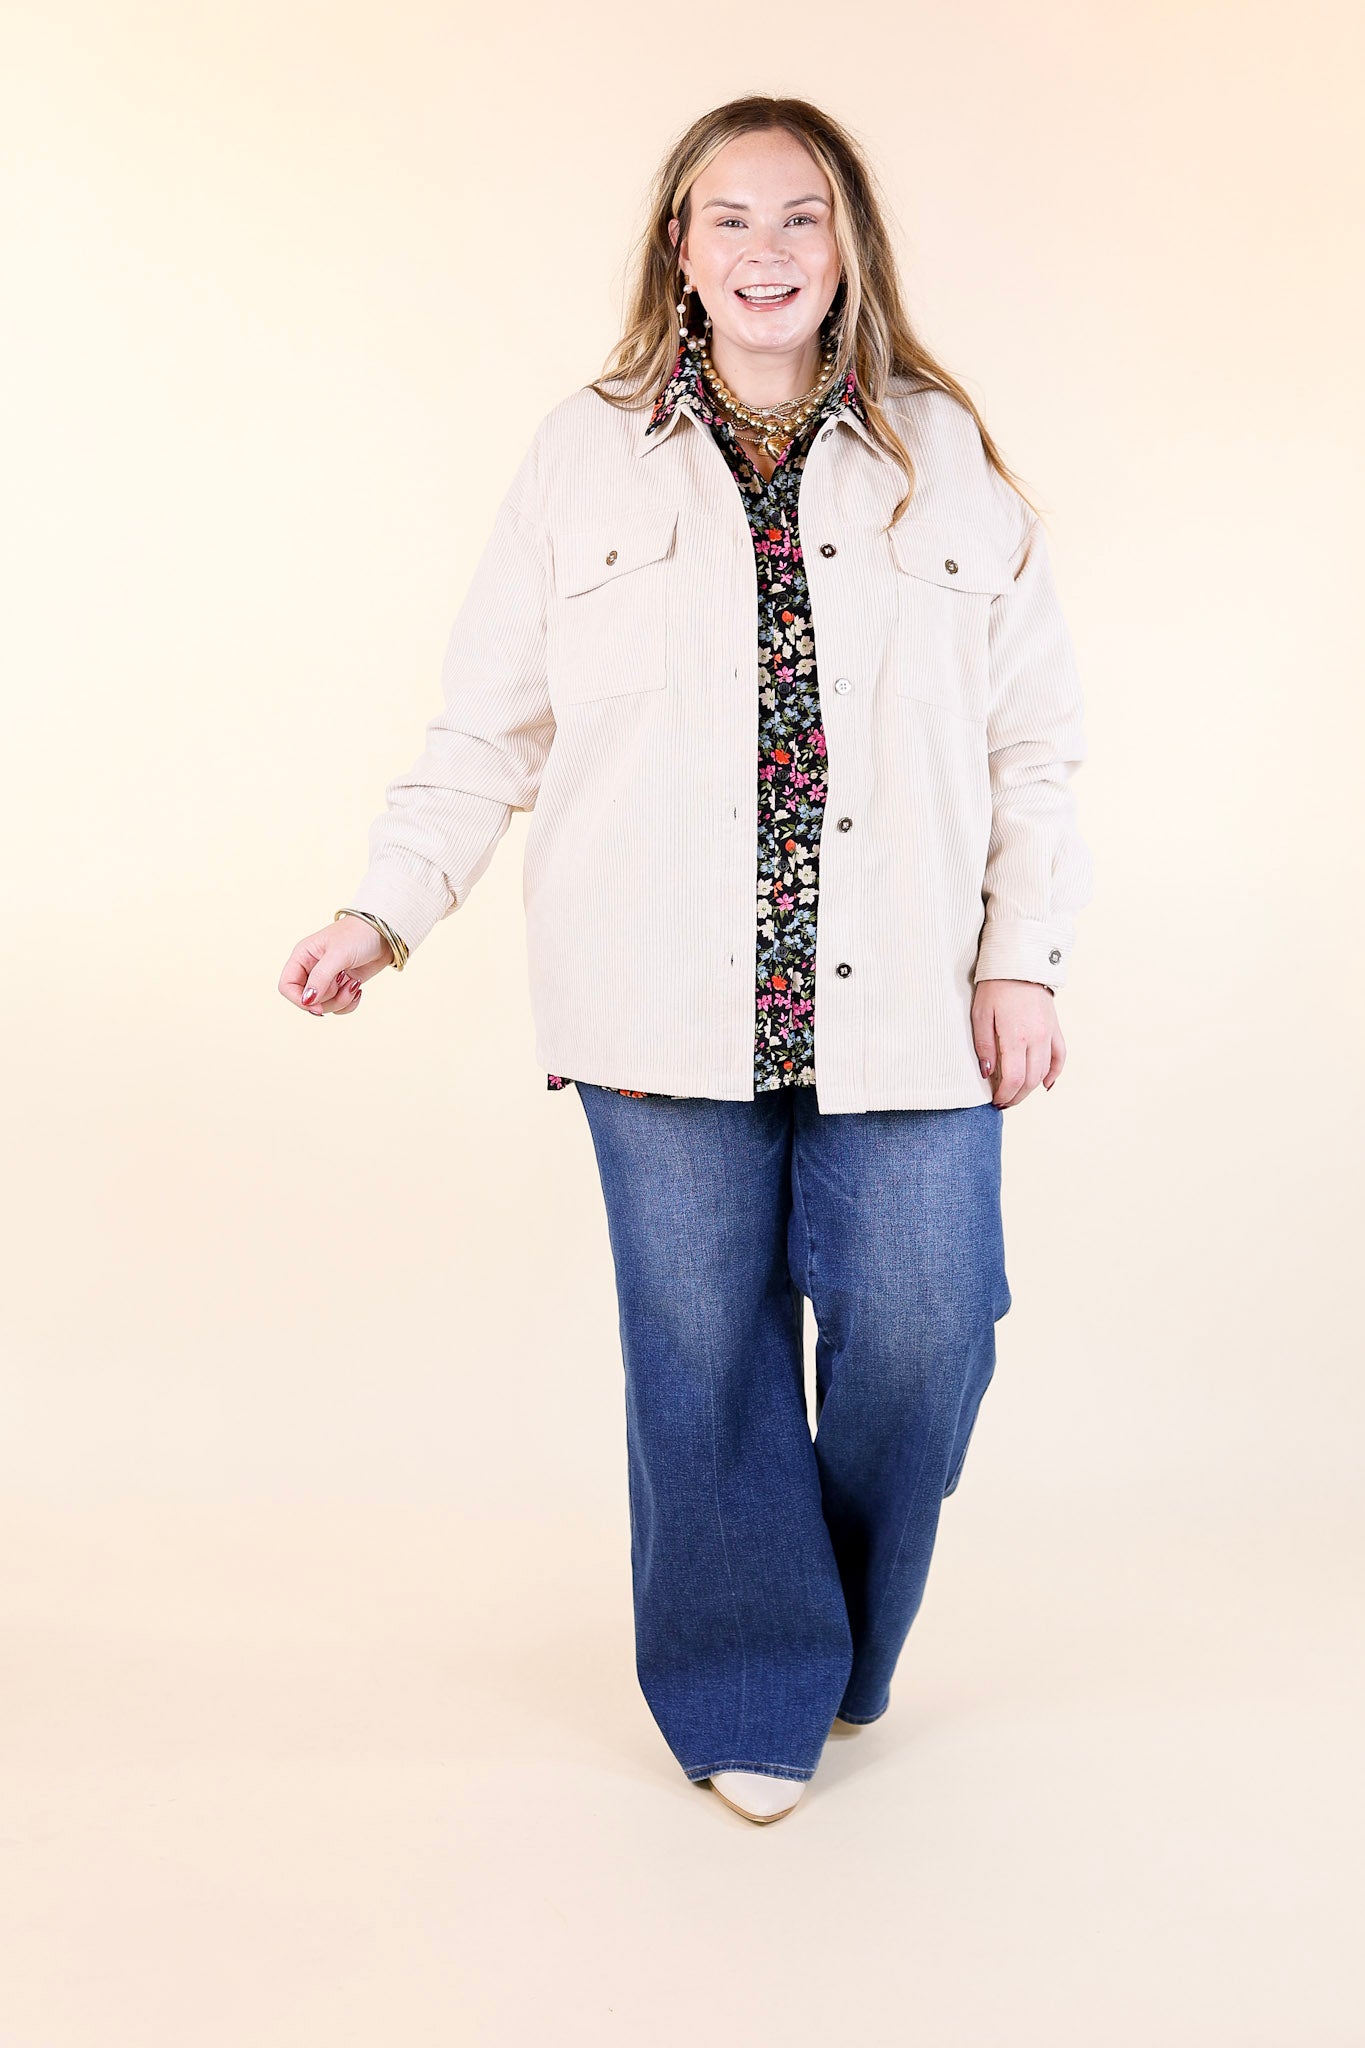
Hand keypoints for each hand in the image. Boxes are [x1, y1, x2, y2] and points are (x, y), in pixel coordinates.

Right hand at [278, 916, 392, 1019]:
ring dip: (340, 1001)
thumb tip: (307, 1001)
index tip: (316, 1005)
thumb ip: (321, 978)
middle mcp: (311, 969)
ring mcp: (327, 979)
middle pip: (306, 1000)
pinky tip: (357, 987)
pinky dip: (349, 1003)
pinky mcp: (342, 986)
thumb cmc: (358, 936)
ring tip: (354, 984)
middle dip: (326, 1000)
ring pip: (324, 1005)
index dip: (298, 999)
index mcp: (302, 957)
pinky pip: (339, 1006)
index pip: (287, 986)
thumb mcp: (338, 955)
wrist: (384, 934)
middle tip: (342, 985)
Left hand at [971, 979, 1065, 1107]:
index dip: (1004, 1094)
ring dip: (1031, 1088)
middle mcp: (1036, 1038)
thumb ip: (984, 1046)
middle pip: (1030, 1080)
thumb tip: (988, 1074)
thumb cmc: (995, 987)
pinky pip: (1060, 1055)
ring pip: (1044, 1071)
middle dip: (1016, 1096)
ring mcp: (1049, 1033)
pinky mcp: (1055, 1027)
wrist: (1020, 962)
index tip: (994, 1100)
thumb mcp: (980, 1015)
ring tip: (1016, 1094)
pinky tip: (1046, 1084)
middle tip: (1002, 1102)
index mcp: (1016, 1036)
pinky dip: (1054, 1073)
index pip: (1014, 1078)